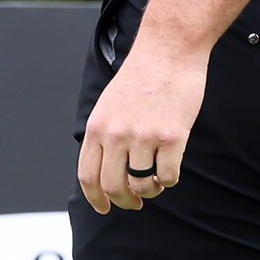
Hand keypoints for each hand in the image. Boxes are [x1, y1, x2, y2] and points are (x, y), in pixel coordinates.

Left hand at [77, 45, 205, 212]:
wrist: (167, 51)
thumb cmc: (140, 78)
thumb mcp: (108, 105)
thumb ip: (104, 135)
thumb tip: (105, 171)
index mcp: (97, 127)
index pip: (87, 175)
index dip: (95, 198)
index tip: (104, 208)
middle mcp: (116, 134)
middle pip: (113, 186)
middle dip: (124, 201)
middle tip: (134, 202)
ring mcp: (144, 136)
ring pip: (142, 185)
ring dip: (149, 191)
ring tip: (154, 181)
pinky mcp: (172, 137)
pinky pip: (168, 176)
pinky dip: (169, 180)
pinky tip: (170, 167)